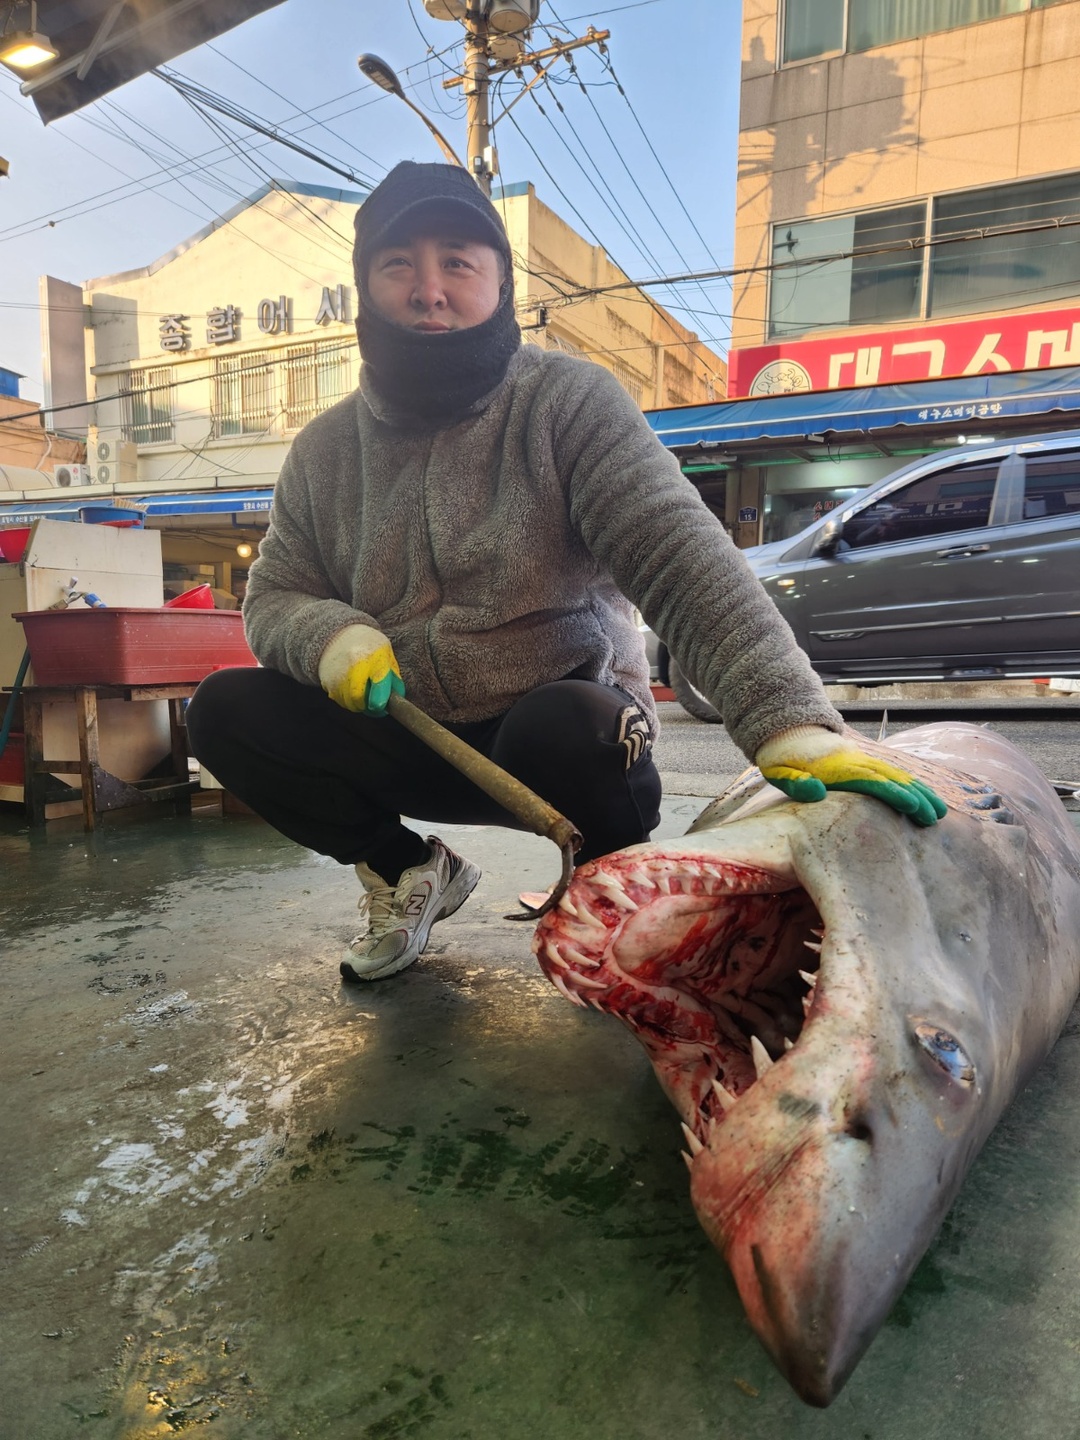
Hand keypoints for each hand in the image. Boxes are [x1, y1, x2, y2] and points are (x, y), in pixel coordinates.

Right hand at [318, 624, 404, 716]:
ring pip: (348, 703)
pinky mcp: (327, 681)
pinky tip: (350, 690)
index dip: (381, 702)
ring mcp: (338, 673)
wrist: (339, 634)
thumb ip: (393, 678)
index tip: (381, 706)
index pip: (379, 685)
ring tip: (362, 695)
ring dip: (358, 705)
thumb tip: (395, 701)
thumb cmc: (369, 647)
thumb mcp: (386, 655)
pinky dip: (347, 701)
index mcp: (375, 658)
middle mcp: (355, 665)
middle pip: (359, 698)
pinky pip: (339, 700)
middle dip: (368, 707)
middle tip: (373, 705)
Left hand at [755, 726, 946, 826]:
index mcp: (837, 768)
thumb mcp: (780, 772)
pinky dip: (911, 784)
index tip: (913, 806)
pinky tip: (924, 796)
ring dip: (920, 791)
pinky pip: (892, 772)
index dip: (892, 793)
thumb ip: (796, 783)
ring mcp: (863, 759)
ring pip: (897, 775)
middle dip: (917, 796)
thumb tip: (816, 792)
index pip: (871, 781)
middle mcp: (856, 761)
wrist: (787, 729)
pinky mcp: (864, 761)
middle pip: (892, 778)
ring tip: (940, 810)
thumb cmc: (782, 758)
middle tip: (935, 817)